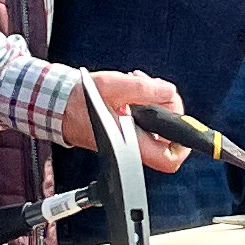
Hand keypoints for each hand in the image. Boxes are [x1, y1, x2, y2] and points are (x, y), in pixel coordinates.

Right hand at [68, 67, 189, 170]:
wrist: (60, 104)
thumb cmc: (80, 100)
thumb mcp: (115, 86)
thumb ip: (145, 89)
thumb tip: (169, 92)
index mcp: (131, 144)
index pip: (169, 159)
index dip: (183, 144)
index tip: (183, 124)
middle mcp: (131, 148)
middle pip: (167, 136)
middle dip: (166, 107)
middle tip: (157, 90)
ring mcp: (128, 141)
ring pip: (156, 125)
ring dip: (154, 101)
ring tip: (139, 84)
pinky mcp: (124, 132)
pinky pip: (144, 120)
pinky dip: (143, 103)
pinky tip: (132, 91)